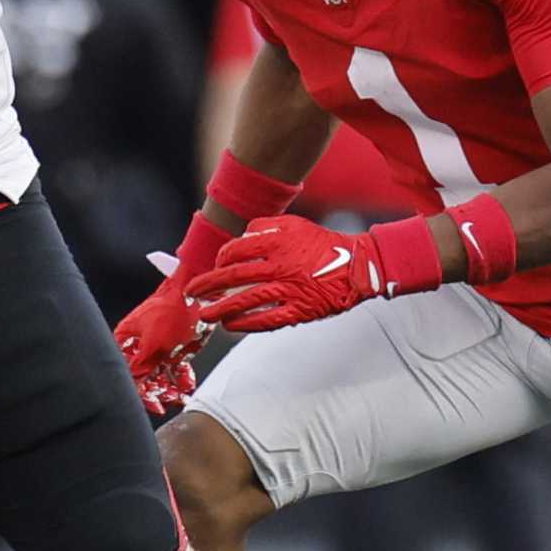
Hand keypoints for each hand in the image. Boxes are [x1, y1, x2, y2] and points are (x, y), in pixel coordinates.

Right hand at [112, 267, 205, 417]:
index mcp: (127, 340)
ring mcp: (158, 347)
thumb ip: (141, 365)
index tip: (154, 404)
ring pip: (160, 376)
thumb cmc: (171, 309)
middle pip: (143, 377)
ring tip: (179, 397)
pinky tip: (186, 386)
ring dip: (169, 388)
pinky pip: (175, 370)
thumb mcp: (153, 341)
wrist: (198, 292)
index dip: (139, 391)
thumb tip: (133, 383)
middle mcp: (140, 346)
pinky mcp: (175, 348)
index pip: (127, 372)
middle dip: (156, 391)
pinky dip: (181, 379)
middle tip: (168, 401)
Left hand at [190, 212, 406, 332]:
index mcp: (277, 242)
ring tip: (206, 313)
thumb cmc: (324, 244)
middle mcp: (280, 265)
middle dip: (209, 285)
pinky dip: (247, 324)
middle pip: (234, 276)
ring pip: (246, 299)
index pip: (236, 250)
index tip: (214, 267)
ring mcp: (289, 289)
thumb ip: (265, 227)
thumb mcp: (294, 224)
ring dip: (221, 308)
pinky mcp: (299, 310)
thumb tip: (240, 237)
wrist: (357, 264)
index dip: (219, 260)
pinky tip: (232, 326)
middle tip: (193, 292)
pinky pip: (267, 319)